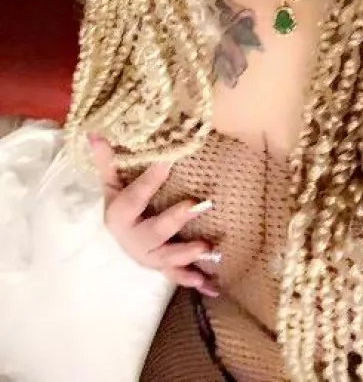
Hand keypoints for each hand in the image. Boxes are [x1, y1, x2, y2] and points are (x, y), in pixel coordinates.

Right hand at [90, 136, 219, 296]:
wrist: (119, 237)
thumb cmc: (119, 203)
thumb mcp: (111, 182)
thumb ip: (107, 159)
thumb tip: (93, 132)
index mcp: (119, 216)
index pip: (137, 195)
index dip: (151, 178)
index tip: (169, 160)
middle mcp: (132, 239)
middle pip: (155, 230)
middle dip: (177, 219)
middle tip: (199, 204)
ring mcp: (148, 256)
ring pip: (167, 257)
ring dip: (188, 253)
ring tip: (208, 247)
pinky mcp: (161, 267)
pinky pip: (177, 276)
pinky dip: (194, 281)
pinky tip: (213, 286)